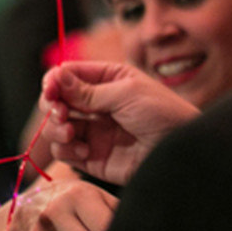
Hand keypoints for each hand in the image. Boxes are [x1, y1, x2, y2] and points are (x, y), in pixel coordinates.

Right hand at [40, 61, 199, 184]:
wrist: (181, 152)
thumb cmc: (163, 114)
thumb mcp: (127, 93)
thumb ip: (89, 90)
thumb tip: (56, 77)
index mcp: (106, 79)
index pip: (67, 74)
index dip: (53, 81)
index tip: (50, 91)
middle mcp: (96, 103)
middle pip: (56, 99)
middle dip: (52, 106)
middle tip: (61, 114)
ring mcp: (93, 130)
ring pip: (55, 126)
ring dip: (56, 129)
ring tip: (71, 134)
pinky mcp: (92, 156)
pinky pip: (65, 150)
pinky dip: (66, 149)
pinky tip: (85, 151)